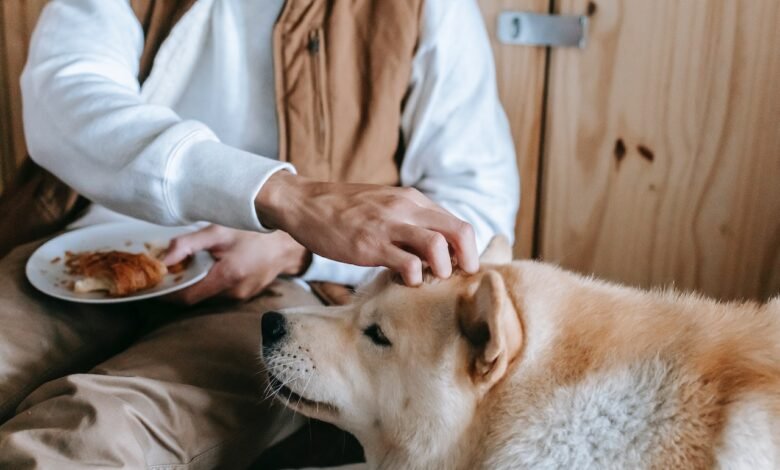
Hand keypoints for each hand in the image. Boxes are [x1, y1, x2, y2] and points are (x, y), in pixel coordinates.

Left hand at [162, 225, 307, 304]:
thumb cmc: (254, 232)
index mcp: (226, 277)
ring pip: (210, 294)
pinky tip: (219, 264)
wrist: (287, 242)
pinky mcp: (248, 294)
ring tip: (199, 262)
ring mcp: (243, 295)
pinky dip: (215, 280)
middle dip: (184, 284)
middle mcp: (234, 292)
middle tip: (175, 267)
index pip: (187, 297)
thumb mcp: (218, 231)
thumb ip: (187, 245)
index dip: (169, 293)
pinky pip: (223, 291)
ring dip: (200, 281)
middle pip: (198, 296)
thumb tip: (162, 261)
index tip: (158, 282)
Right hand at [255, 171, 478, 285]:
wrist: (304, 203)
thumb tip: (435, 246)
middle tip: (456, 279)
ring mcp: (389, 226)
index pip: (458, 224)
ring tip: (426, 280)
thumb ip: (410, 220)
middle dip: (467, 261)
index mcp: (413, 200)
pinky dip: (412, 280)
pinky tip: (400, 282)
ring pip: (439, 248)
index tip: (457, 267)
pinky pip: (408, 265)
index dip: (466, 250)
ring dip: (441, 271)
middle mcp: (407, 208)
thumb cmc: (345, 210)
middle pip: (460, 232)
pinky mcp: (370, 245)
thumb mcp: (385, 205)